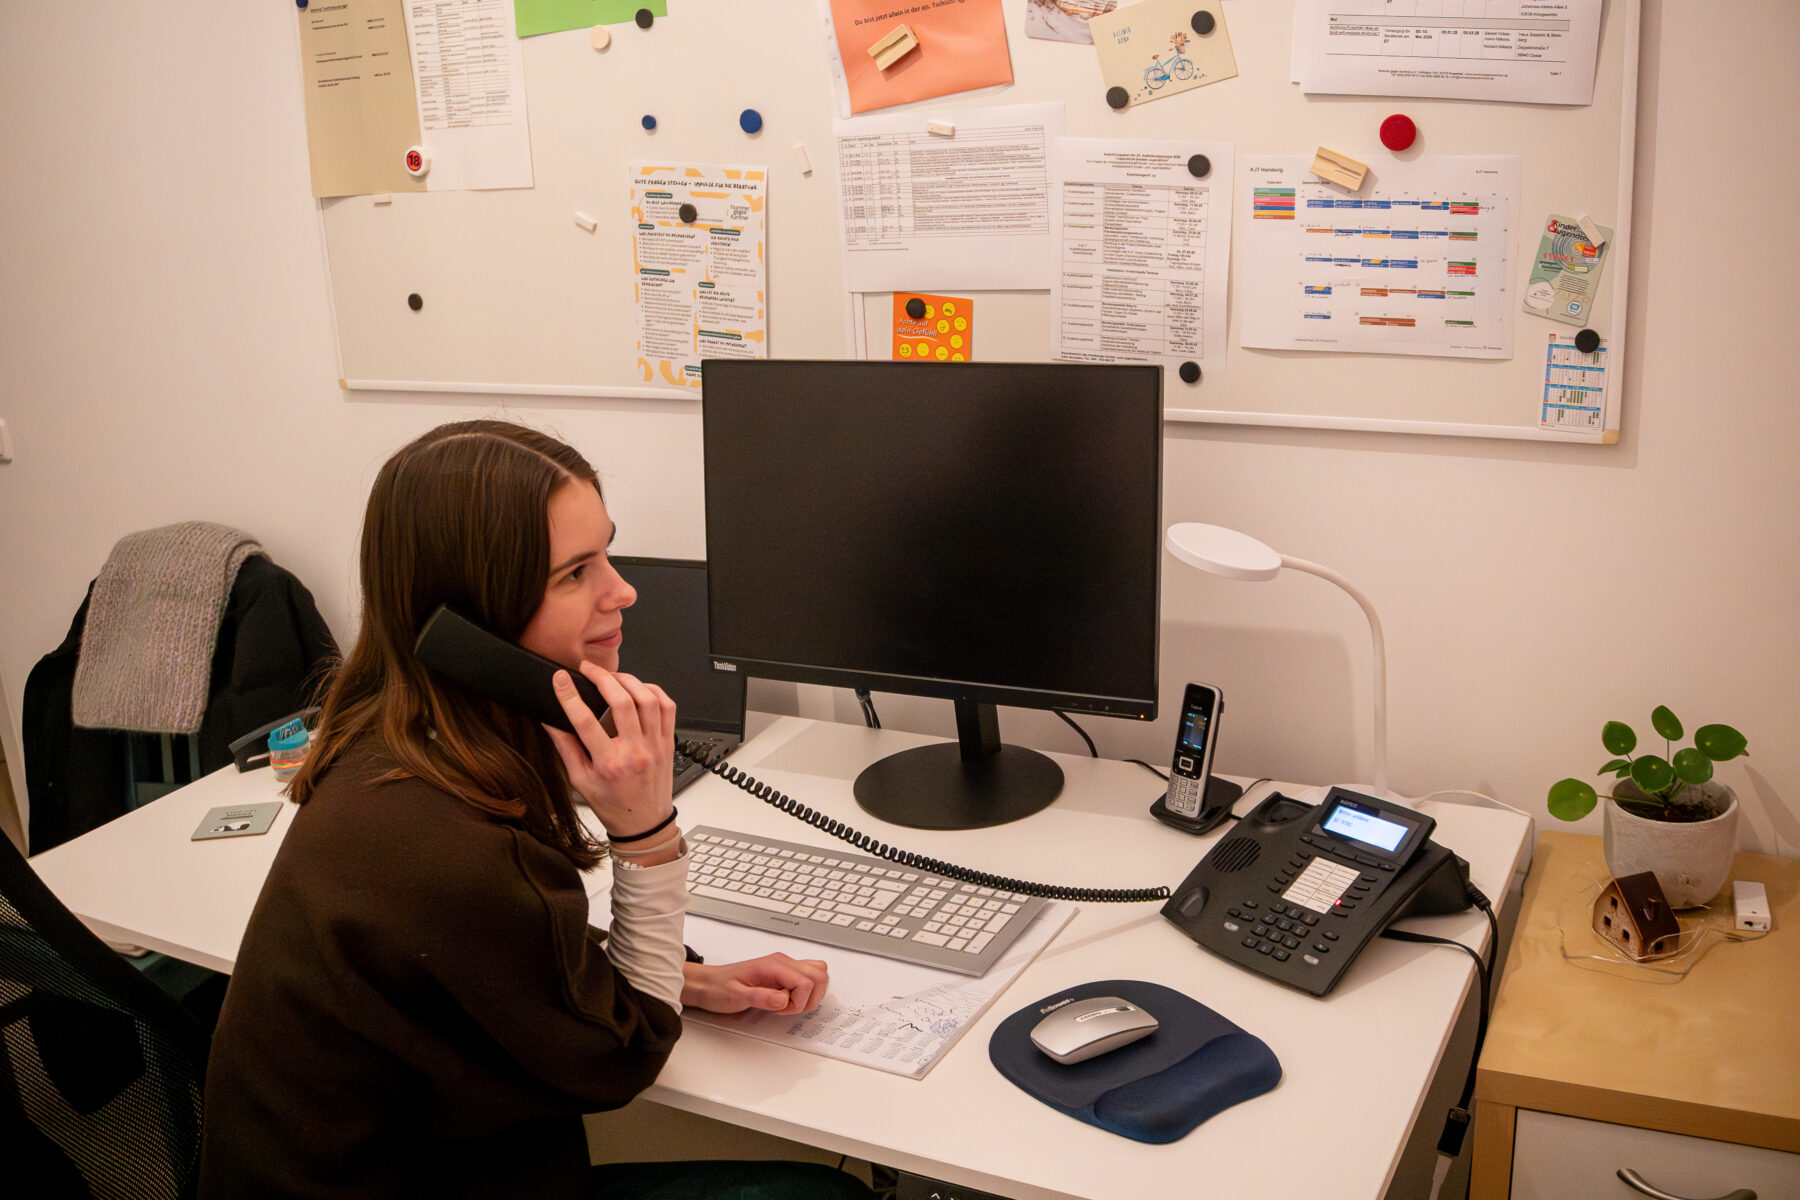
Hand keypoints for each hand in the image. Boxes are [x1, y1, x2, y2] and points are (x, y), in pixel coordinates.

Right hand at [542, 661, 676, 840]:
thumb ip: (566, 748)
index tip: (561, 680)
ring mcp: (654, 746)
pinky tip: (639, 687)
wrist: (644, 823)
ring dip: (628, 680)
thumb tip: (550, 720)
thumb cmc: (612, 804)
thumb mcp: (580, 780)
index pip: (585, 721)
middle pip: (620, 702)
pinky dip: (653, 690)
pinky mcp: (668, 742)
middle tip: (588, 669)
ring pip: (647, 699)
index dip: (570, 696)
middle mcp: (634, 752)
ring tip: (612, 676)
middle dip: (602, 678)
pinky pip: (667, 707)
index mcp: (608, 764)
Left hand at [680, 954, 829, 1014]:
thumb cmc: (719, 988)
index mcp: (774, 965)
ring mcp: (784, 967)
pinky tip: (786, 1001)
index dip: (799, 1001)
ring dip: (811, 994)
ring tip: (788, 1005)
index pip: (806, 981)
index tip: (781, 1009)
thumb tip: (783, 1000)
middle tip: (789, 1008)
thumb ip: (761, 997)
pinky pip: (807, 978)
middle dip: (811, 997)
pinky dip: (805, 992)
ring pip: (818, 974)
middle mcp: (782, 962)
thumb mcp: (736, 996)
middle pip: (819, 974)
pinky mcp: (783, 974)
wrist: (707, 984)